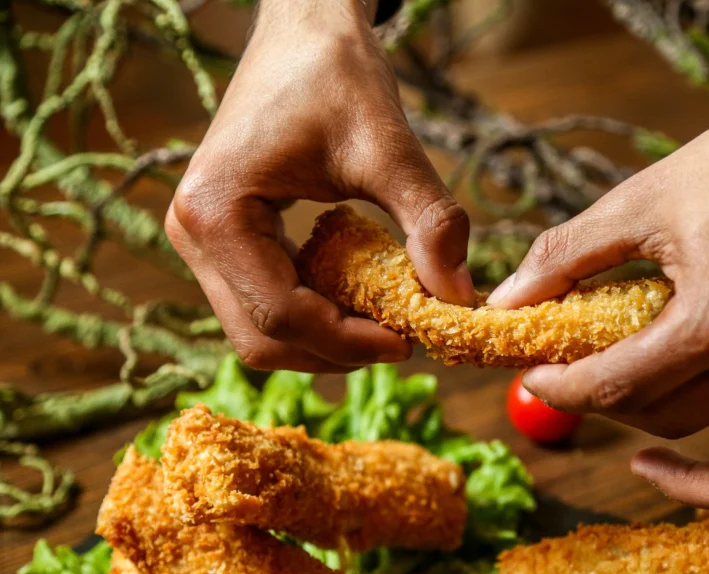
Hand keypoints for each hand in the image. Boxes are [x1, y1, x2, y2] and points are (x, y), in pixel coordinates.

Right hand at [166, 0, 474, 373]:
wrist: (305, 27)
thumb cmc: (338, 73)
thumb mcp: (390, 148)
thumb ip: (428, 223)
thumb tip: (460, 299)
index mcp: (217, 212)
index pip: (281, 316)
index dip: (348, 343)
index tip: (408, 342)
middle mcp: (192, 233)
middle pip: (262, 339)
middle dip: (335, 351)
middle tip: (400, 339)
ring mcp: (201, 239)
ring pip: (259, 330)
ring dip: (323, 338)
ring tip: (385, 320)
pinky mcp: (222, 238)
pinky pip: (263, 301)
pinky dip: (313, 313)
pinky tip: (360, 297)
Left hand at [487, 3, 708, 573]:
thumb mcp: (642, 199)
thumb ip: (565, 256)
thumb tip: (503, 302)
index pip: (618, 385)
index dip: (562, 388)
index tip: (537, 377)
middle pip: (672, 423)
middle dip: (612, 408)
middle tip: (590, 382)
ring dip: (697, 485)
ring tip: (650, 462)